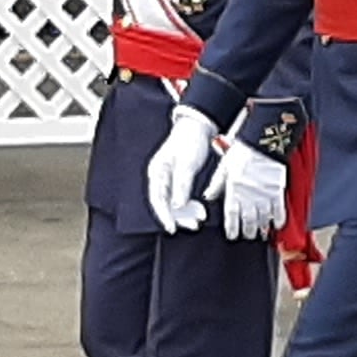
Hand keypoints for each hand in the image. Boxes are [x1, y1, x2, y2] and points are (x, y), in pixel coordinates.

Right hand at [143, 104, 219, 234]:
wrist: (198, 128)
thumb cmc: (190, 141)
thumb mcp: (187, 164)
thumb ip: (181, 184)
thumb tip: (177, 205)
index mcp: (157, 172)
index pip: (157, 199)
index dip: (164, 215)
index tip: (172, 228)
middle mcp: (160, 177)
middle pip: (165, 204)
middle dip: (178, 217)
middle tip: (193, 226)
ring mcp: (168, 179)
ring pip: (173, 203)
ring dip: (185, 213)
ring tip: (198, 221)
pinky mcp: (177, 180)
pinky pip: (181, 198)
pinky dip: (189, 206)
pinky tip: (199, 211)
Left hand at [214, 144, 289, 240]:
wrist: (264, 140)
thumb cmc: (244, 150)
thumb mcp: (224, 166)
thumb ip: (216, 184)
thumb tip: (209, 196)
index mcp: (234, 190)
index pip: (232, 215)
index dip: (232, 228)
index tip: (232, 235)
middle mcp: (249, 196)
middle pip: (248, 221)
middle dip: (247, 231)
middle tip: (247, 235)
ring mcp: (265, 195)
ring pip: (263, 219)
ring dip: (261, 228)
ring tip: (260, 232)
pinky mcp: (278, 191)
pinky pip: (279, 211)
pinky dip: (278, 220)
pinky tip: (276, 224)